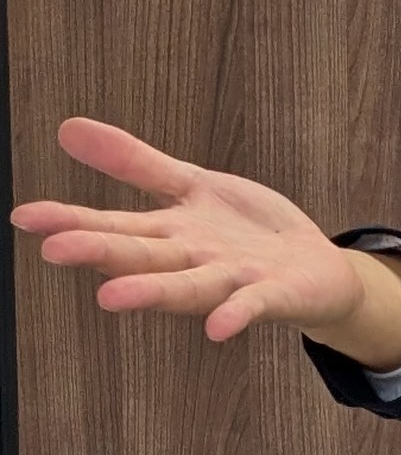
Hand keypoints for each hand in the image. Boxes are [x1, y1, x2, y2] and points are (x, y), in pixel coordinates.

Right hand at [9, 116, 400, 367]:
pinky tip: (218, 328)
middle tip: (55, 251)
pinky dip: (235, 314)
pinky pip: (252, 305)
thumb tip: (67, 127)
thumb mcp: (193, 185)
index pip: (112, 225)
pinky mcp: (274, 294)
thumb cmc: (249, 233)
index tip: (25, 218)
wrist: (317, 270)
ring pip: (186, 285)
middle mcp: (192, 261)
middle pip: (141, 255)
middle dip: (100, 252)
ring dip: (151, 291)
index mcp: (169, 234)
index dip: (70, 221)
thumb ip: (135, 164)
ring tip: (111, 297)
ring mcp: (232, 280)